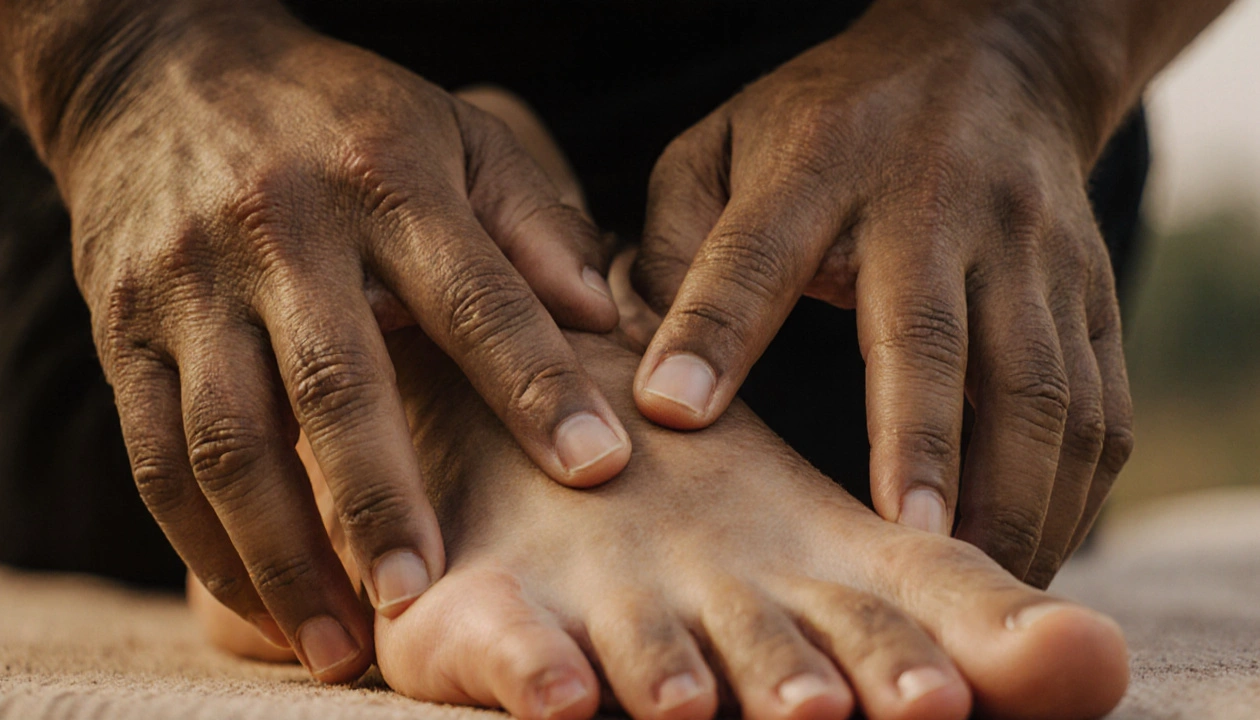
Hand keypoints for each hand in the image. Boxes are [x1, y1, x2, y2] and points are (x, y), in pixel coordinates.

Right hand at [44, 2, 629, 679]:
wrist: (162, 72)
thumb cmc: (342, 116)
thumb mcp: (454, 132)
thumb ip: (531, 223)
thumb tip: (605, 317)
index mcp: (383, 178)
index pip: (472, 293)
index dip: (536, 382)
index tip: (599, 466)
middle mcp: (280, 231)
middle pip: (335, 382)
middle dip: (381, 498)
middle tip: (427, 594)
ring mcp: (189, 285)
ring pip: (228, 440)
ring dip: (283, 555)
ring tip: (339, 648)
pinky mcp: (122, 329)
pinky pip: (154, 453)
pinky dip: (205, 545)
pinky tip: (261, 605)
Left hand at [631, 0, 1134, 586]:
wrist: (993, 60)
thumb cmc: (827, 125)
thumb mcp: (725, 144)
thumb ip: (676, 239)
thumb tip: (653, 375)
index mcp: (821, 166)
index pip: (758, 249)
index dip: (717, 328)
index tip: (673, 412)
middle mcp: (939, 205)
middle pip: (931, 334)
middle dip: (921, 445)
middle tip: (902, 544)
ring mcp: (1032, 250)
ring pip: (1040, 385)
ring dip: (1013, 497)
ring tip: (973, 584)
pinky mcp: (1092, 291)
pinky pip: (1101, 404)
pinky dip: (1072, 493)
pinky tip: (1031, 553)